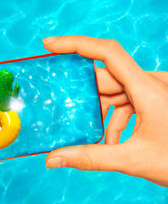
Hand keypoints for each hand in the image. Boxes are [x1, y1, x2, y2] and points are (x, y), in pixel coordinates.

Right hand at [43, 35, 167, 186]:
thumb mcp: (132, 159)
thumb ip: (90, 158)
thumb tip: (53, 159)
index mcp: (148, 88)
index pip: (106, 52)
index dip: (75, 44)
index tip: (49, 45)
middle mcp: (152, 82)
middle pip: (106, 77)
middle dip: (86, 97)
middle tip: (66, 111)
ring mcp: (155, 90)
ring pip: (115, 91)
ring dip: (102, 113)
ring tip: (100, 140)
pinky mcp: (155, 98)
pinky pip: (127, 100)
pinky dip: (115, 117)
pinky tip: (114, 140)